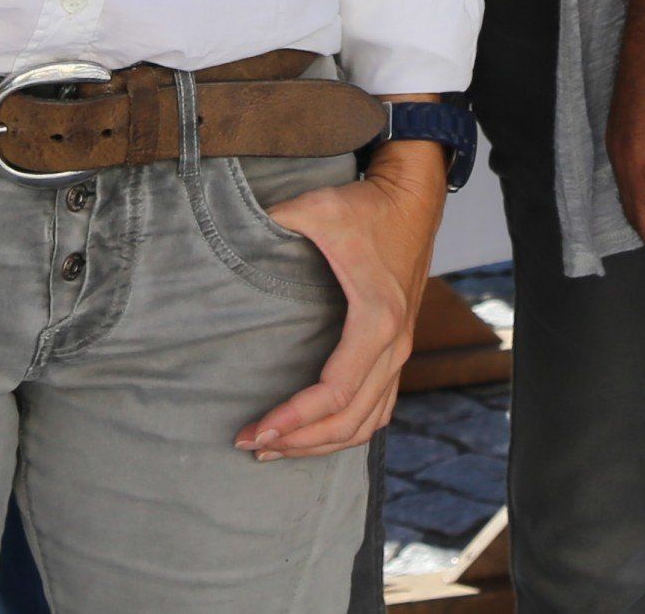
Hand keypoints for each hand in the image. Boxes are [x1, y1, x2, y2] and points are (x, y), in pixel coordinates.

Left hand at [238, 144, 444, 459]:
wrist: (413, 197)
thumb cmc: (366, 205)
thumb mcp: (319, 206)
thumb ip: (276, 219)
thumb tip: (231, 230)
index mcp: (377, 320)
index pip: (334, 392)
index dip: (294, 418)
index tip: (255, 429)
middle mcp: (394, 345)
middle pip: (348, 421)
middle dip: (299, 441)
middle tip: (252, 444)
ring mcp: (401, 351)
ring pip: (366, 423)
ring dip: (322, 443)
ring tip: (276, 447)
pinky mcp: (398, 349)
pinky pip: (378, 408)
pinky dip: (347, 431)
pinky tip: (316, 434)